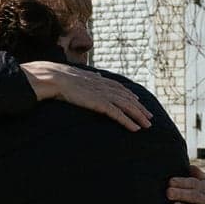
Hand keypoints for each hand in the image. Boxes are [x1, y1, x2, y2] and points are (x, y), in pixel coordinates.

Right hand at [22, 60, 149, 130]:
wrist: (54, 78)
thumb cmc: (61, 77)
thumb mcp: (79, 75)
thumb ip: (90, 77)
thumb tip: (97, 75)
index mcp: (100, 80)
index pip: (120, 88)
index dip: (131, 96)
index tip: (139, 102)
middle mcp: (105, 86)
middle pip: (128, 99)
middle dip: (140, 108)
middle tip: (150, 117)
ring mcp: (103, 95)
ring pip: (127, 107)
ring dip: (139, 117)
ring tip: (148, 126)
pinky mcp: (100, 104)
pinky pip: (118, 115)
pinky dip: (128, 122)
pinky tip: (135, 129)